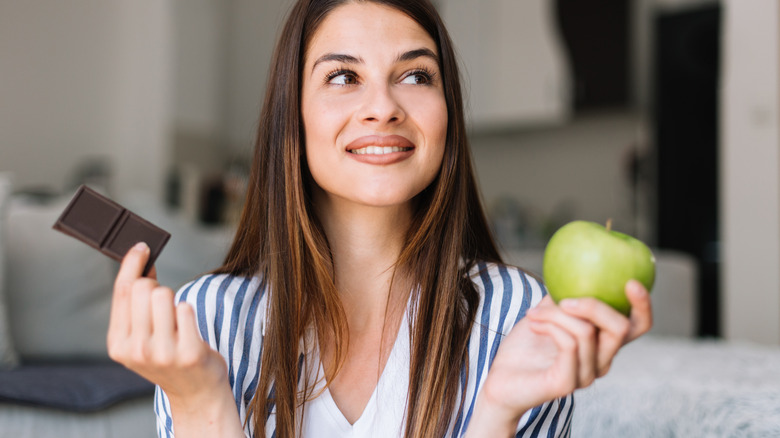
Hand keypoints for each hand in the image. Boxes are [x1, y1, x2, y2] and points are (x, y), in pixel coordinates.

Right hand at [107, 242, 241, 436]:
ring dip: (174, 300)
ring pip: (164, 294)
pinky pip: (186, 308)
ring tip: (177, 322)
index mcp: (118, 345)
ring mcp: (162, 353)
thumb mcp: (143, 336)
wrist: (196, 392)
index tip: (142, 246)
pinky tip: (189, 329)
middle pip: (143, 288)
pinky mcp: (189, 352)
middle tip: (164, 303)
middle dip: (156, 286)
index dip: (132, 263)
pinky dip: (189, 312)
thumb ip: (136, 305)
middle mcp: (136, 350)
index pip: (122, 292)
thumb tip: (141, 261)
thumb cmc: (169, 357)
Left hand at [466, 280, 651, 436]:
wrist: (500, 380)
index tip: (631, 282)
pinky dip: (550, 325)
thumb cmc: (525, 346)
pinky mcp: (567, 383)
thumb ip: (563, 293)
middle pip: (621, 329)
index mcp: (602, 344)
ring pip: (587, 332)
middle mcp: (601, 362)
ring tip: (533, 312)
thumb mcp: (546, 312)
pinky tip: (532, 322)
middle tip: (563, 298)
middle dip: (594, 305)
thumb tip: (574, 265)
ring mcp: (586, 375)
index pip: (638, 326)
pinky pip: (568, 344)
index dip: (643, 305)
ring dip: (556, 314)